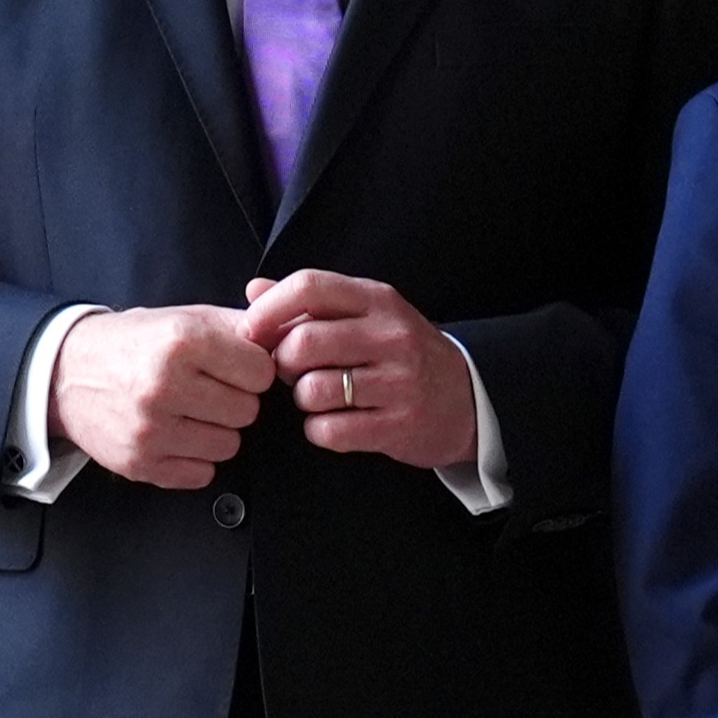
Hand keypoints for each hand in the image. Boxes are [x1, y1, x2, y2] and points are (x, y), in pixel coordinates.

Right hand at [51, 303, 271, 488]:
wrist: (67, 372)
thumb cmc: (133, 344)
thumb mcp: (185, 318)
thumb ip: (240, 325)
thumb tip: (288, 336)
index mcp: (181, 341)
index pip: (261, 371)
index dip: (252, 370)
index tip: (233, 368)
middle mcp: (165, 384)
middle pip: (247, 411)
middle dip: (234, 401)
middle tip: (207, 390)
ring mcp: (151, 429)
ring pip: (229, 446)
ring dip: (216, 431)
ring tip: (188, 412)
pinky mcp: (141, 463)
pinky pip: (202, 473)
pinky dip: (194, 458)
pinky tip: (175, 434)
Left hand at [241, 268, 478, 470]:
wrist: (466, 400)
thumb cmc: (401, 355)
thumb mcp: (366, 314)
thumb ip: (312, 302)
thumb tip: (254, 291)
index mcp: (377, 299)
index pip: (310, 286)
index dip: (269, 310)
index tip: (251, 333)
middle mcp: (390, 335)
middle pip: (303, 343)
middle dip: (282, 363)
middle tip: (290, 373)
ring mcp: (398, 382)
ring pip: (312, 390)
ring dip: (302, 399)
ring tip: (319, 397)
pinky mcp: (399, 425)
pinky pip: (330, 430)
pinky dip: (319, 430)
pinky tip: (333, 423)